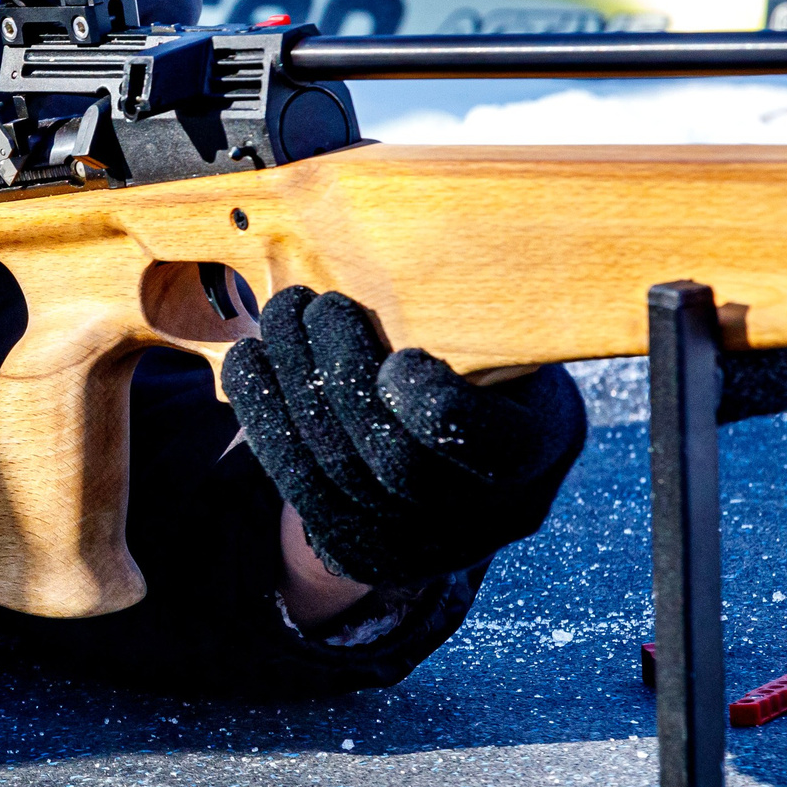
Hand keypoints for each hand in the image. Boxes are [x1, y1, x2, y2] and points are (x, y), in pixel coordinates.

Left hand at [222, 286, 586, 585]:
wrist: (464, 451)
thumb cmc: (485, 361)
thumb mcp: (503, 330)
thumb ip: (467, 308)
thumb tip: (414, 235)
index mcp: (535, 447)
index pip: (489, 445)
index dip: (434, 406)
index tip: (398, 356)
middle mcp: (485, 512)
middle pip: (394, 464)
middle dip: (339, 375)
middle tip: (314, 307)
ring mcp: (421, 543)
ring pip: (335, 477)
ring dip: (291, 387)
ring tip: (279, 317)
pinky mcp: (363, 551)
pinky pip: (299, 492)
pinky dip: (265, 419)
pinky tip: (250, 362)